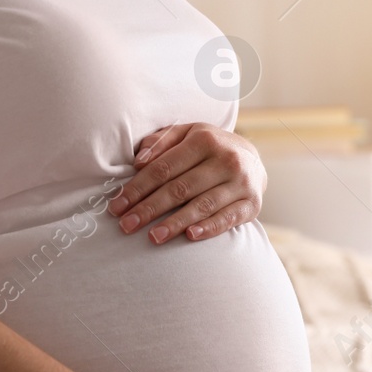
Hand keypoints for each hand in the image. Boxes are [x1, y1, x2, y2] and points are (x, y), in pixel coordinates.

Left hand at [106, 123, 265, 243]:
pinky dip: (209, 228)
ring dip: (175, 223)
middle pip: (180, 188)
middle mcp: (225, 160)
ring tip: (153, 237)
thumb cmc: (210, 148)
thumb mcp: (187, 134)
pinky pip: (228, 218)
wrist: (254, 159)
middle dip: (149, 209)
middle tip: (126, 226)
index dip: (138, 188)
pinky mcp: (252, 204)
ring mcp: (241, 183)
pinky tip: (190, 236)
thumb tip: (138, 162)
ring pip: (202, 205)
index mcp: (204, 140)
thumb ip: (161, 142)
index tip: (117, 206)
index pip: (163, 168)